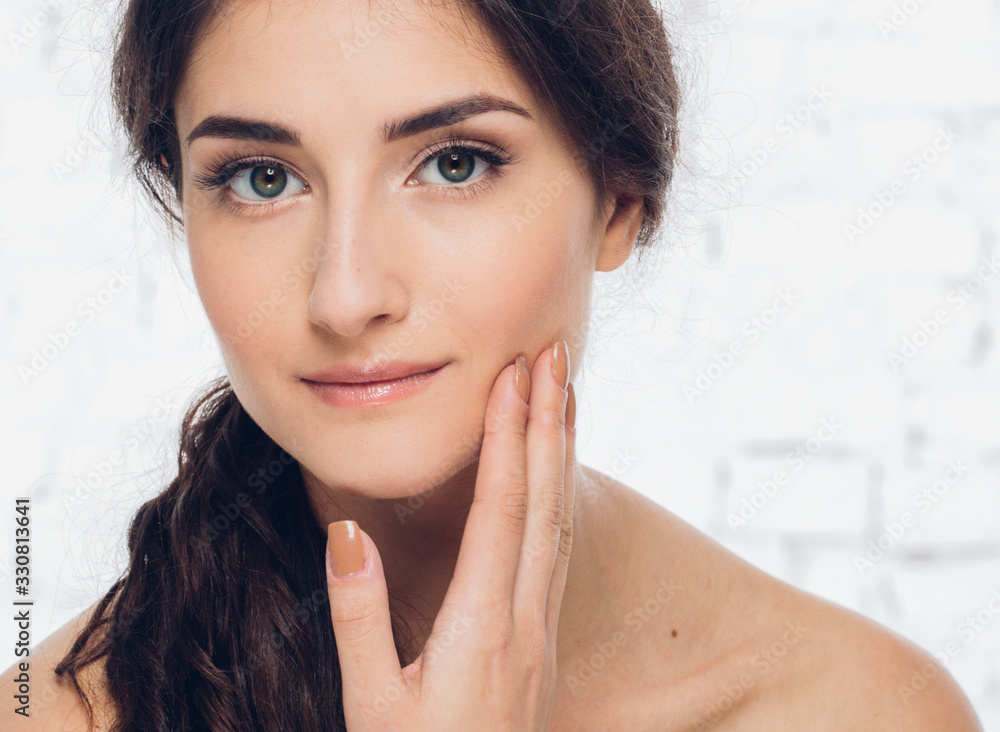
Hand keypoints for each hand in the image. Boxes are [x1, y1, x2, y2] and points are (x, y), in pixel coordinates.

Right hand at [325, 340, 576, 730]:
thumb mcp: (368, 705)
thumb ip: (357, 616)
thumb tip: (349, 531)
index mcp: (480, 624)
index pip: (501, 508)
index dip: (510, 436)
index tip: (514, 376)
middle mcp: (523, 616)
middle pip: (544, 500)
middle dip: (550, 420)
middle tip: (555, 354)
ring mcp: (539, 626)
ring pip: (560, 519)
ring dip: (564, 450)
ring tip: (566, 393)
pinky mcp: (540, 637)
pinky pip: (560, 549)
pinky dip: (561, 496)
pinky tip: (559, 474)